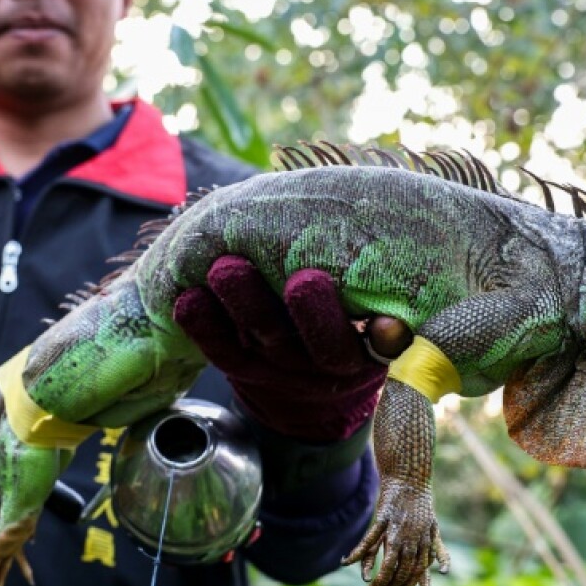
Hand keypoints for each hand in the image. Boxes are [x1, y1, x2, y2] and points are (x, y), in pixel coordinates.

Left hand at [174, 255, 386, 441]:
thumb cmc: (353, 298)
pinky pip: (223, 351)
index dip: (384, 338)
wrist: (309, 371)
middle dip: (312, 314)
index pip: (385, 345)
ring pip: (267, 342)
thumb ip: (383, 265)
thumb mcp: (380, 293)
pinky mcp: (245, 367)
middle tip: (302, 279)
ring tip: (226, 269)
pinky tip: (187, 296)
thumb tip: (399, 214)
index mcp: (376, 346)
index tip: (386, 321)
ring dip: (246, 304)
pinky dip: (203, 325)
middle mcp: (332, 363)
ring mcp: (285, 368)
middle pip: (323, 346)